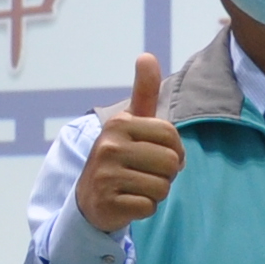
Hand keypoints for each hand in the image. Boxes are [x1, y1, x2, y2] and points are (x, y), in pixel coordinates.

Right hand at [75, 53, 184, 234]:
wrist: (89, 199)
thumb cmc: (119, 157)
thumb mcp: (130, 123)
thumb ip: (143, 92)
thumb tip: (147, 55)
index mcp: (119, 123)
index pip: (172, 136)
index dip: (174, 151)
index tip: (157, 155)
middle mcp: (109, 146)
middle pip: (170, 162)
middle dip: (166, 174)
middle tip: (146, 174)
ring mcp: (106, 175)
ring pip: (162, 187)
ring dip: (156, 192)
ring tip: (136, 186)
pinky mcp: (108, 202)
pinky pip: (149, 207)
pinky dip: (145, 208)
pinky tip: (128, 201)